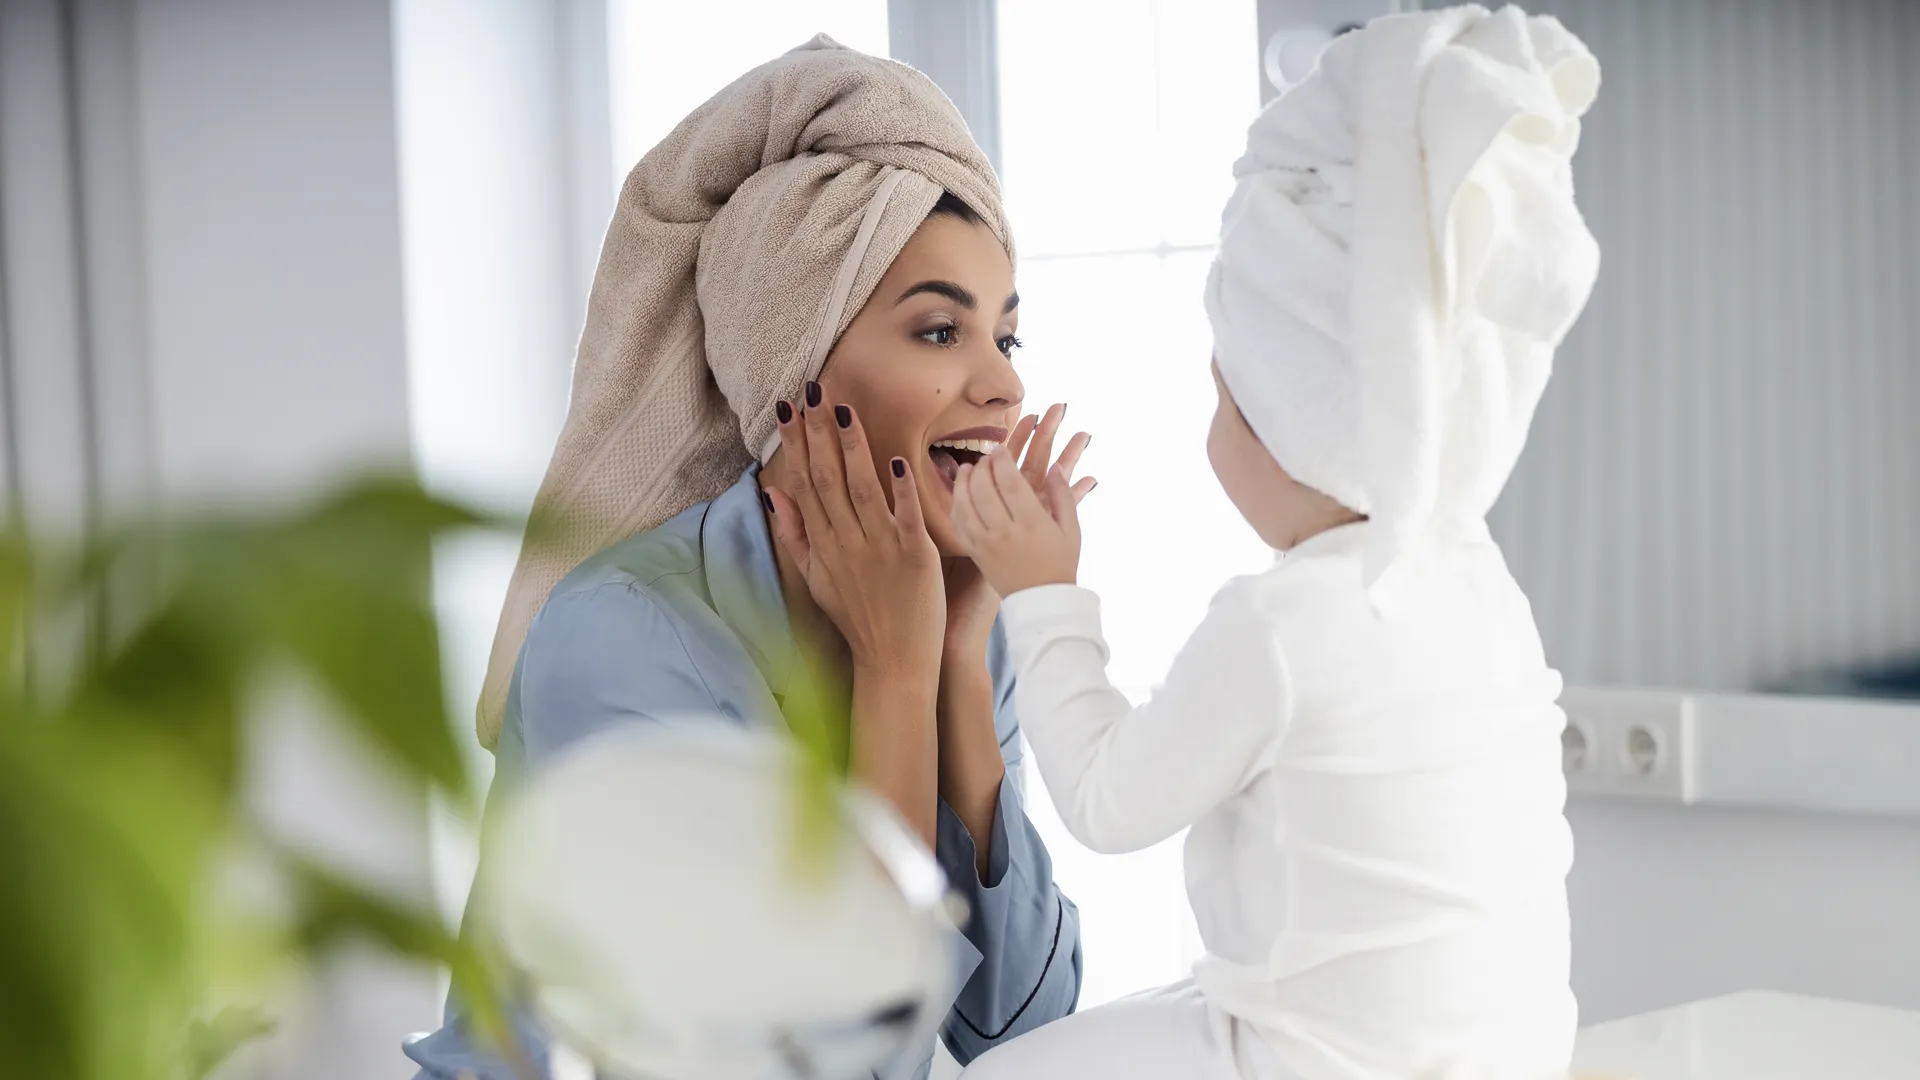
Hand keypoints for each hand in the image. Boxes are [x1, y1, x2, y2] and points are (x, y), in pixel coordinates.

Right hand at [765, 386, 944, 678]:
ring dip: (853, 448)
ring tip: (844, 410)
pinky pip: (906, 516)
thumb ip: (795, 537)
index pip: (806, 483)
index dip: (797, 444)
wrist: (893, 661)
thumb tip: (774, 495)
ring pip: (862, 489)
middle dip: (818, 433)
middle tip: (812, 392)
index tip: (788, 408)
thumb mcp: (815, 580)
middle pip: (829, 478)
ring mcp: (879, 548)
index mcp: (823, 544)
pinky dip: (901, 489)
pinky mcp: (914, 556)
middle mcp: (847, 541)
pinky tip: (898, 459)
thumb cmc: (857, 619)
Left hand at [949, 443, 1083, 597]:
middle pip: (984, 489)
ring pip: (965, 505)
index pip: (1011, 483)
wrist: (1041, 601)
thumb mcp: (1071, 529)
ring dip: (963, 482)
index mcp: (1033, 524)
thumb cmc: (1060, 563)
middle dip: (981, 467)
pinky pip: (958, 524)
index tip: (1000, 449)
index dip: (1002, 461)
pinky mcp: (975, 553)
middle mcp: (1006, 533)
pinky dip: (956, 504)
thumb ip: (1064, 495)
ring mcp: (987, 544)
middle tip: (985, 458)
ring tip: (967, 468)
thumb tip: (1056, 467)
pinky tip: (961, 493)